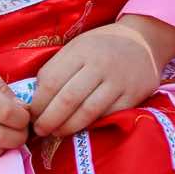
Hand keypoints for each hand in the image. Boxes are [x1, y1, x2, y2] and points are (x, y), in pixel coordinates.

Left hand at [29, 24, 162, 135]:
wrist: (142, 40)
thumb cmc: (101, 46)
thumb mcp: (77, 47)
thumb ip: (57, 68)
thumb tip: (35, 98)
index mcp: (80, 50)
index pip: (52, 81)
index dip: (38, 103)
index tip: (31, 114)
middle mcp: (99, 65)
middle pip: (67, 99)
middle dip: (49, 120)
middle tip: (40, 130)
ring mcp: (118, 81)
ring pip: (87, 111)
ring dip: (68, 127)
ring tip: (57, 133)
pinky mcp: (133, 95)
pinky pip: (108, 116)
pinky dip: (92, 125)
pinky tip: (81, 128)